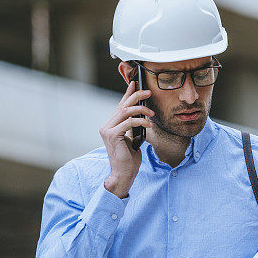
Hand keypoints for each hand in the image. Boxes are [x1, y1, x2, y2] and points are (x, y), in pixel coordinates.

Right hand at [100, 80, 153, 197]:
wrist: (124, 173)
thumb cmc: (129, 159)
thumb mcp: (131, 139)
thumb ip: (131, 127)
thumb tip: (140, 115)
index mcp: (110, 125)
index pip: (120, 105)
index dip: (128, 94)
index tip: (135, 84)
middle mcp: (106, 126)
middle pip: (122, 105)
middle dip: (136, 96)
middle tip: (148, 92)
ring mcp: (107, 130)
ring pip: (125, 111)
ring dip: (141, 110)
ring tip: (151, 114)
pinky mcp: (112, 135)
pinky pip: (129, 122)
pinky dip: (140, 121)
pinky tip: (148, 125)